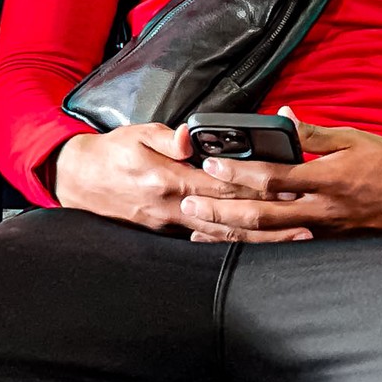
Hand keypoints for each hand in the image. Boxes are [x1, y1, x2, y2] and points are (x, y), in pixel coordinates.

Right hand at [50, 122, 315, 239]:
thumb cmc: (110, 153)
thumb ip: (168, 138)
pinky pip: (201, 242)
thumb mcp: (136, 134)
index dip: (257, 189)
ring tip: (290, 240)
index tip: (287, 190)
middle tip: (304, 225)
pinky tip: (253, 248)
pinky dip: (229, 246)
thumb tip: (190, 137)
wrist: (77, 179)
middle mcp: (172, 208)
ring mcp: (168, 225)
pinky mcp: (163, 233)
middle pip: (229, 217)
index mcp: (169, 179)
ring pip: (219, 236)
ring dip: (256, 239)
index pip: (223, 185)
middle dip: (268, 223)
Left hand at [178, 111, 381, 242]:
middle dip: (221, 211)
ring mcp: (325, 232)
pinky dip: (255, 246)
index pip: (273, 177)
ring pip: (269, 238)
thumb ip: (313, 133)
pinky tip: (234, 244)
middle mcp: (323, 210)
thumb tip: (282, 116)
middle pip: (262, 215)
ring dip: (230, 235)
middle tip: (189, 204)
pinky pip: (285, 246)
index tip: (211, 164)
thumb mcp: (355, 139)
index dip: (238, 172)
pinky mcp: (329, 244)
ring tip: (198, 229)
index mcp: (328, 178)